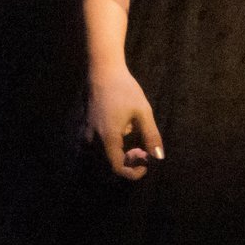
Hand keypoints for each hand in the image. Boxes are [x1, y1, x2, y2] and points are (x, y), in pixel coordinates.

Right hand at [84, 63, 163, 178]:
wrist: (103, 72)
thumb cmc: (125, 90)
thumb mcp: (143, 112)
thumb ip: (151, 136)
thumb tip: (159, 157)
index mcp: (108, 138)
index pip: (117, 167)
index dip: (133, 172)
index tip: (146, 165)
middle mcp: (94, 139)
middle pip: (110, 163)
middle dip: (129, 162)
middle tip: (143, 151)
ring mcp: (87, 133)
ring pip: (103, 155)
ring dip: (121, 153)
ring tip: (135, 139)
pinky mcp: (86, 127)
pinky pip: (98, 145)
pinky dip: (113, 145)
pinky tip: (124, 130)